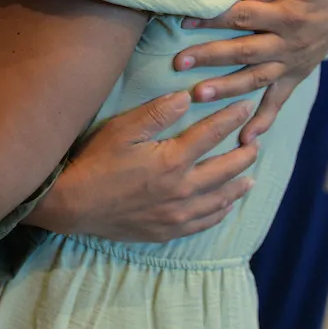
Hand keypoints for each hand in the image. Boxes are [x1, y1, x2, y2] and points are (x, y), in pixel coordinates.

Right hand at [35, 91, 257, 241]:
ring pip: (221, 199)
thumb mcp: (121, 130)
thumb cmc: (95, 162)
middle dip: (244, 153)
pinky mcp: (168, 231)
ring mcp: (177, 214)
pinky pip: (205, 222)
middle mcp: (182, 190)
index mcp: (172, 161)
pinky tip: (225, 206)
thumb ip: (156, 114)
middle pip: (226, 169)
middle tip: (255, 143)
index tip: (246, 107)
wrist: (73, 205)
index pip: (212, 134)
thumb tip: (186, 97)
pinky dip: (220, 212)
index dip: (231, 118)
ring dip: (239, 184)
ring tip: (251, 176)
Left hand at [174, 0, 327, 141]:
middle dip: (210, 57)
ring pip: (255, 79)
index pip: (244, 16)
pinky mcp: (296, 76)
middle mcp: (288, 44)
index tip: (186, 20)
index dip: (215, 18)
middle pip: (244, 51)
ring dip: (226, 88)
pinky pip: (279, 101)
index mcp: (289, 16)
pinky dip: (264, 120)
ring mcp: (291, 64)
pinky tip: (245, 138)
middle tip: (179, 61)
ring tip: (198, 95)